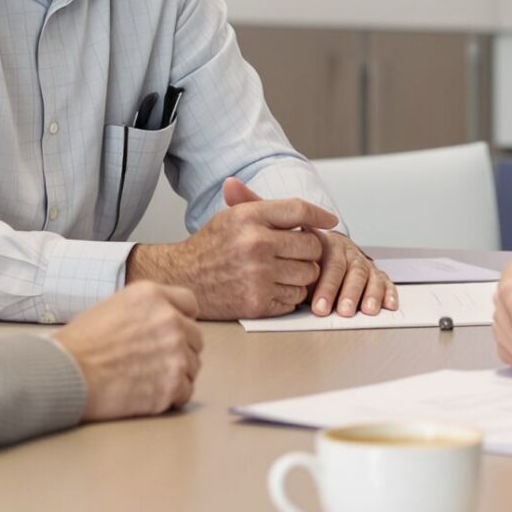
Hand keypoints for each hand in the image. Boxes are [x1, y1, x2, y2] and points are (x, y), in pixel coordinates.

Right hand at [53, 281, 203, 421]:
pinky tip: (149, 393)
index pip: (190, 304)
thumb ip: (146, 310)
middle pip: (195, 338)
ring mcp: (174, 353)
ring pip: (193, 366)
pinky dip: (171, 396)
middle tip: (154, 361)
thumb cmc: (81, 343)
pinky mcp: (171, 385)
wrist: (66, 374)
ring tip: (147, 378)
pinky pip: (186, 391)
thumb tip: (163, 321)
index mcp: (153, 296)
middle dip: (179, 349)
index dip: (181, 319)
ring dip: (176, 373)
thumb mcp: (113, 306)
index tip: (171, 332)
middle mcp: (170, 320)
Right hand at [125, 177, 337, 319]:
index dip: (319, 216)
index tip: (329, 221)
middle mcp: (255, 243)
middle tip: (295, 253)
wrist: (182, 279)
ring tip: (281, 271)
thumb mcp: (232, 216)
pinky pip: (295, 299)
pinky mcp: (258, 302)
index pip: (299, 210)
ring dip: (301, 275)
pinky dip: (289, 295)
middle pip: (312, 246)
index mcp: (249, 216)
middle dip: (308, 251)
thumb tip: (313, 211)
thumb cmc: (210, 246)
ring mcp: (258, 275)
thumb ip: (268, 208)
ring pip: (308, 275)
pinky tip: (271, 288)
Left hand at [308, 228, 395, 317]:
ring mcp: (363, 262)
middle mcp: (348, 252)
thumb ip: (300, 277)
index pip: (331, 265)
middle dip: (350, 293)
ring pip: (370, 276)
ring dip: (371, 294)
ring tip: (368, 310)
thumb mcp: (301, 265)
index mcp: (328, 245)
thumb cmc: (309, 262)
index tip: (320, 308)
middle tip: (345, 311)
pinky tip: (389, 305)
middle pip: (353, 271)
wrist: (322, 247)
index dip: (327, 288)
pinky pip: (385, 282)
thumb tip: (293, 295)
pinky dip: (388, 293)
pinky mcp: (376, 274)